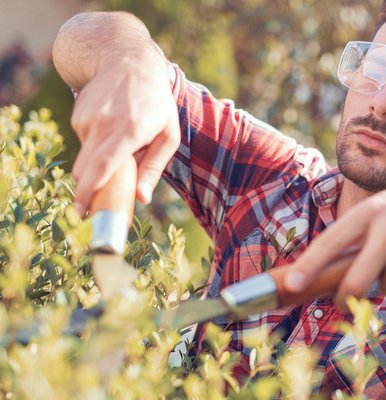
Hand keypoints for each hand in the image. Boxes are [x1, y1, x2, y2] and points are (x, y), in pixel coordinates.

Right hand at [69, 54, 178, 214]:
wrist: (127, 62)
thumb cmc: (156, 103)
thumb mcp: (168, 135)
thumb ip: (154, 167)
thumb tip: (141, 198)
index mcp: (130, 130)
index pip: (103, 166)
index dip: (89, 191)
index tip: (81, 211)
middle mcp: (104, 124)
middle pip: (86, 170)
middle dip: (88, 190)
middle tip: (96, 205)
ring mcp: (87, 119)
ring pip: (84, 160)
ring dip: (98, 166)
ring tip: (121, 146)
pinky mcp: (77, 116)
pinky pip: (84, 145)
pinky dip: (96, 147)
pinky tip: (111, 129)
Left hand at [284, 179, 385, 308]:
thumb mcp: (382, 210)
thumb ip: (357, 237)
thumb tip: (322, 275)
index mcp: (369, 212)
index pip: (331, 241)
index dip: (308, 265)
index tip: (290, 284)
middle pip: (354, 280)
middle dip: (344, 297)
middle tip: (341, 301)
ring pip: (384, 287)